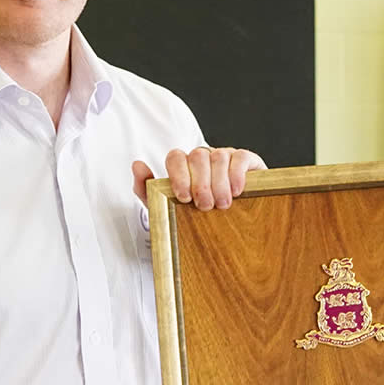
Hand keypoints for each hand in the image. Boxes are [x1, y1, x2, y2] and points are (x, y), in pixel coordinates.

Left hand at [132, 147, 265, 210]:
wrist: (233, 228)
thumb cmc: (199, 214)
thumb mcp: (169, 206)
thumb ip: (147, 189)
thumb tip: (137, 165)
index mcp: (184, 166)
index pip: (175, 157)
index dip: (179, 175)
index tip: (184, 197)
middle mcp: (204, 158)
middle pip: (197, 156)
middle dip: (200, 183)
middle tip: (205, 205)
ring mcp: (226, 156)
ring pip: (219, 157)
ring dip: (219, 183)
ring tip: (222, 204)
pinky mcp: (246, 160)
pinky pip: (240, 157)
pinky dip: (237, 174)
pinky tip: (236, 191)